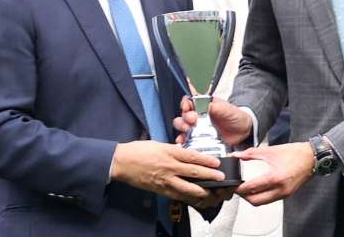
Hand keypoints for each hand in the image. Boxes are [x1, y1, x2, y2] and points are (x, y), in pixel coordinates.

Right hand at [111, 141, 226, 205]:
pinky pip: (178, 195)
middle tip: (222, 177)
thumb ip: (173, 149)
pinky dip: (189, 197)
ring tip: (213, 192)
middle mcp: (169, 167)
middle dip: (210, 175)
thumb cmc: (138, 150)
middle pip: (193, 172)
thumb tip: (185, 153)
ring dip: (202, 190)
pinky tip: (197, 198)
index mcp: (169, 152)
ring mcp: (165, 180)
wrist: (121, 162)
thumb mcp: (158, 144)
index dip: (206, 159)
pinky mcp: (160, 190)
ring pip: (188, 187)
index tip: (217, 162)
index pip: (191, 156)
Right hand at [174, 96, 252, 146]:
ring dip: (182, 130)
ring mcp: (198, 128)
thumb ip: (215, 106)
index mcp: (203, 105)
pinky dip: (183, 142)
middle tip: (191, 121)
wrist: (243, 130)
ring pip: (183, 128)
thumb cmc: (235, 115)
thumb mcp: (226, 108)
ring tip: (187, 132)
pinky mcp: (199, 140)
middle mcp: (198, 116)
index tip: (187, 108)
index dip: (185, 104)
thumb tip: (204, 105)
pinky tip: (183, 143)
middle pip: (183, 116)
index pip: (188, 102)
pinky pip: (188, 141)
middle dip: (184, 119)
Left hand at [234, 142, 314, 205]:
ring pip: (262, 202)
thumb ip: (252, 153)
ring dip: (252, 198)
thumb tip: (238, 155)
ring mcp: (284, 193)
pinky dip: (261, 197)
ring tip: (244, 189)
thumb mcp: (271, 150)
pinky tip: (256, 189)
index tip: (232, 184)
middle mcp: (280, 189)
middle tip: (236, 188)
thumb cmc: (295, 153)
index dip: (239, 187)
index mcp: (276, 177)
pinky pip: (270, 200)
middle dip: (244, 196)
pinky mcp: (287, 194)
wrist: (312, 157)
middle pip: (256, 200)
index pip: (252, 187)